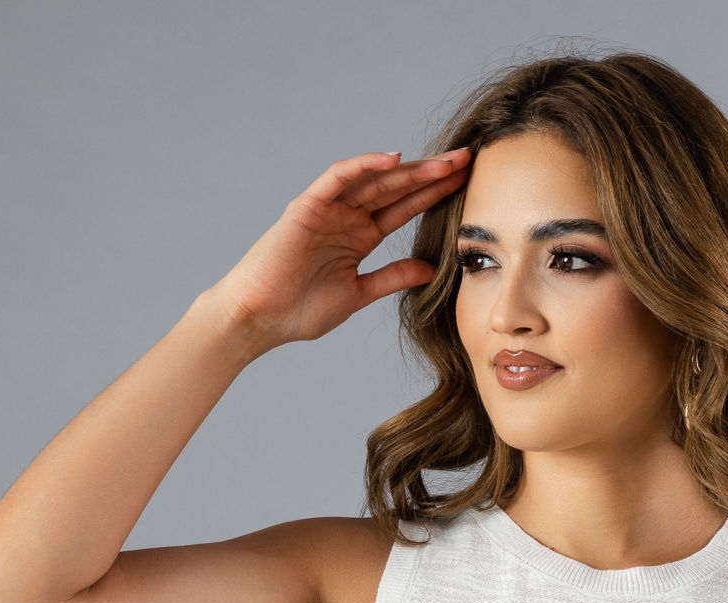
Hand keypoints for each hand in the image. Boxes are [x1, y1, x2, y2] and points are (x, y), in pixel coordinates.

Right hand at [203, 147, 471, 351]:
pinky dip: (364, 166)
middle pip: (396, 188)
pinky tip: (394, 159)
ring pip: (374, 179)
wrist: (260, 319)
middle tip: (468, 160)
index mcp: (360, 236)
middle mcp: (347, 216)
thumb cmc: (300, 310)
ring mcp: (328, 208)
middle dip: (431, 174)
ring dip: (409, 168)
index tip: (467, 185)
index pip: (404, 208)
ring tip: (443, 160)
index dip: (434, 194)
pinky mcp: (308, 206)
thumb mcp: (359, 294)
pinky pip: (339, 177)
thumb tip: (430, 270)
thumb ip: (392, 278)